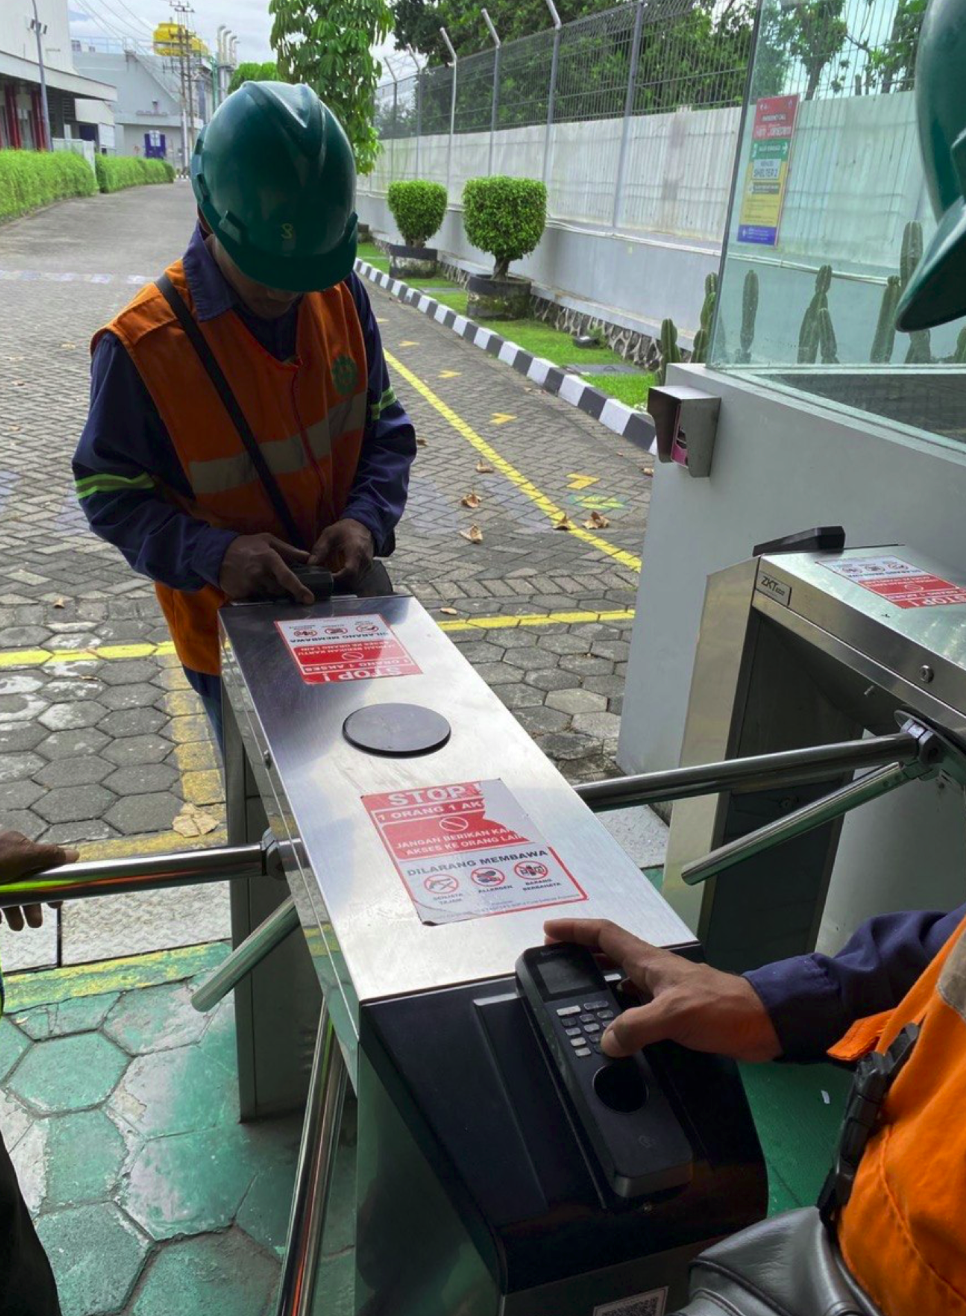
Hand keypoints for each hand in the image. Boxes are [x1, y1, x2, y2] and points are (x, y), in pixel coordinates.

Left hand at [0, 832, 77, 932]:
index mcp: (16, 848)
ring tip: (17, 927)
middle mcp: (5, 861)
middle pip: (25, 884)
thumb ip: (48, 855)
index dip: (50, 884)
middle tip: (36, 923)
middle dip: (31, 904)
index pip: (41, 865)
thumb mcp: (22, 855)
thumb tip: (75, 855)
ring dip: (15, 913)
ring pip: (9, 895)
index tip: (55, 903)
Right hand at [218, 533, 312, 604]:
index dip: (299, 589)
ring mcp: (249, 585)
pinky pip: (255, 598)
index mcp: (269, 559)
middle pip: (279, 590)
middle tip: (275, 578)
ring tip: (260, 578)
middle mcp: (259, 574)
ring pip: (268, 594)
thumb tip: (308, 557)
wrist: (216, 553)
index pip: (287, 577)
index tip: (309, 599)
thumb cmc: (246, 545)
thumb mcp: (268, 540)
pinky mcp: (240, 594)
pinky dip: (256, 592)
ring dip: (268, 589)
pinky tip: (250, 582)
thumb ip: (289, 550)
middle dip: (282, 588)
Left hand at [308, 519, 373, 587]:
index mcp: (356, 550)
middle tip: (327, 577)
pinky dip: (348, 580)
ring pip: (356, 582)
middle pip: (352, 580)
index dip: (337, 578)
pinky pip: (358, 579)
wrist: (362, 526)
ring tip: (333, 575)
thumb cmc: (346, 529)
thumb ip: (320, 549)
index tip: (327, 576)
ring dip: (343, 582)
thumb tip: (311, 564)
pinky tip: (340, 573)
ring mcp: (368, 565)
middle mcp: (365, 560)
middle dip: (339, 582)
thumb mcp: (329, 535)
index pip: (349, 571)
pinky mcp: (368, 568)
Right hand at [543, 918, 781, 1062]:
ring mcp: (664, 990)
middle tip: (556, 963)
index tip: (549, 931)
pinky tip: (615, 1028)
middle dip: (581, 953)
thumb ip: (636, 1026)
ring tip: (576, 996)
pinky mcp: (675, 1012)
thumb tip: (606, 1041)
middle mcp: (653, 971)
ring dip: (598, 982)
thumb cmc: (721, 1008)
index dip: (575, 930)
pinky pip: (636, 1006)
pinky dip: (619, 1011)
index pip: (604, 934)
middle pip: (609, 953)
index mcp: (649, 961)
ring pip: (621, 980)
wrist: (763, 1023)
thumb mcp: (674, 1015)